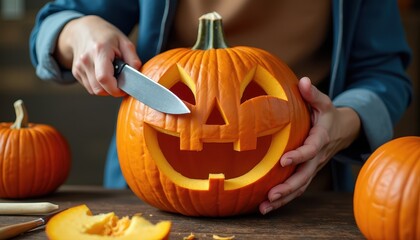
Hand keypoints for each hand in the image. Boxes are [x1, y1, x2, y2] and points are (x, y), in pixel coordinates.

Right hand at [54, 15, 140, 95]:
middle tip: (120, 82)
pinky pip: (90, 87)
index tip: (125, 89)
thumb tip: (137, 76)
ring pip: (94, 91)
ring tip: (111, 75)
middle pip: (99, 89)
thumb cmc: (106, 35)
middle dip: (112, 90)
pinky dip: (98, 85)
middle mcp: (86, 60)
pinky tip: (102, 74)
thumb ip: (133, 59)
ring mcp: (79, 67)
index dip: (116, 89)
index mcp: (99, 50)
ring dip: (105, 88)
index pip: (104, 78)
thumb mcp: (124, 42)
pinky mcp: (76, 72)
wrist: (82, 29)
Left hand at [259, 77, 360, 214]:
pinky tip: (266, 207)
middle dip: (288, 187)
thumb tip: (303, 81)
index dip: (299, 156)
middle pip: (305, 176)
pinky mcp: (307, 173)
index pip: (310, 149)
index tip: (284, 160)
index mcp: (320, 139)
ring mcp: (312, 167)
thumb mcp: (324, 102)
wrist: (342, 131)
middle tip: (271, 195)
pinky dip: (283, 200)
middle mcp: (317, 157)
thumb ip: (313, 94)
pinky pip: (296, 189)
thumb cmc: (327, 114)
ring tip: (264, 208)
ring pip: (300, 187)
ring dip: (283, 199)